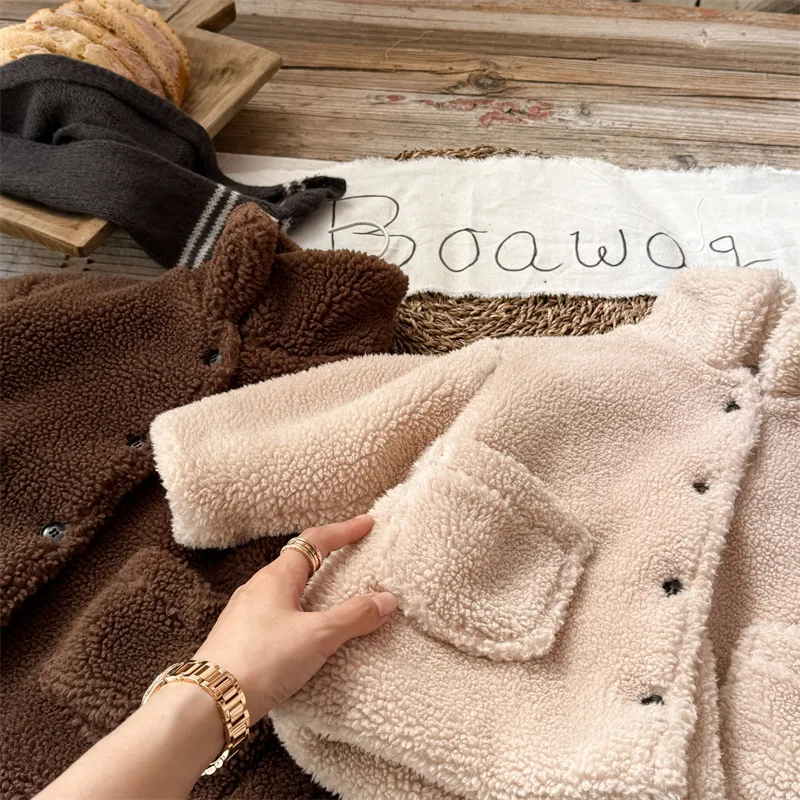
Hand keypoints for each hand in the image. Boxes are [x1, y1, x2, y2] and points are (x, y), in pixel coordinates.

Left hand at [192, 515, 395, 721]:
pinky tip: (304, 631)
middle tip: (352, 556)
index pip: (315, 541)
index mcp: (276, 577)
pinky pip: (275, 613)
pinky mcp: (240, 638)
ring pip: (284, 589)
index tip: (366, 524)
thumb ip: (353, 617)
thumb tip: (386, 599)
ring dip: (311, 586)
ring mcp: (245, 612)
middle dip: (327, 556)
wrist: (208, 703)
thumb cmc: (261, 660)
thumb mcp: (316, 637)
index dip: (343, 531)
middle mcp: (257, 587)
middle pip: (298, 561)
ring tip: (332, 595)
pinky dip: (297, 611)